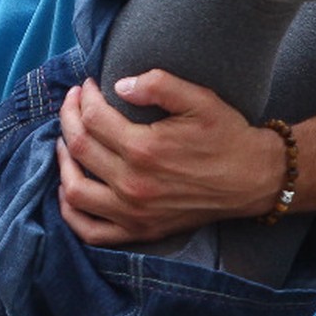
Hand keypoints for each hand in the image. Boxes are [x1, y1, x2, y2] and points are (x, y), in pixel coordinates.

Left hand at [55, 73, 286, 243]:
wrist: (254, 180)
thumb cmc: (226, 136)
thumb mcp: (199, 99)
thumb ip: (158, 84)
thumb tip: (120, 85)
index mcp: (144, 149)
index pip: (92, 118)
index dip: (84, 97)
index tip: (88, 86)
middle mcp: (133, 184)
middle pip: (78, 147)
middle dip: (68, 117)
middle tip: (73, 103)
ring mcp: (134, 213)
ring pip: (74, 191)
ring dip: (62, 162)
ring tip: (66, 141)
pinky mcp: (140, 231)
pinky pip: (90, 231)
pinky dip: (71, 212)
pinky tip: (70, 189)